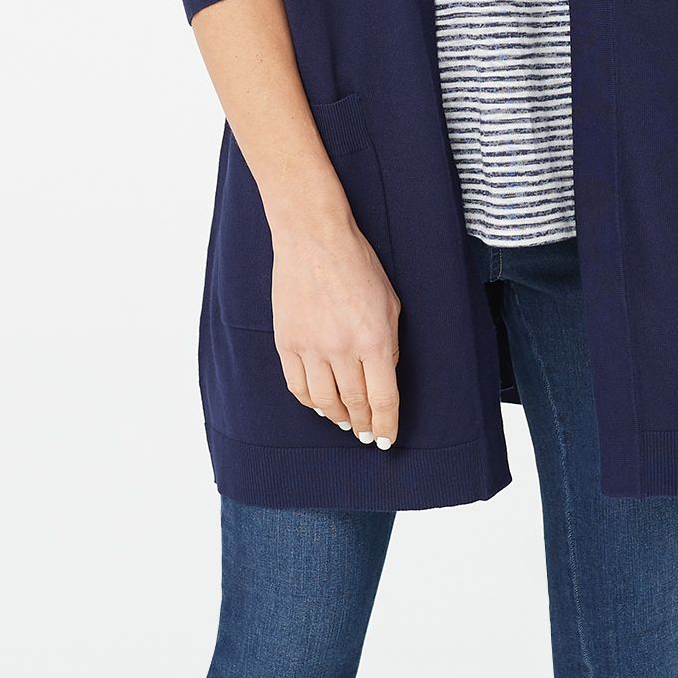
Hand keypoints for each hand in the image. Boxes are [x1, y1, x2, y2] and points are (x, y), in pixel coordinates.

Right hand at [269, 212, 402, 447]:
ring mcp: (311, 347)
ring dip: (338, 417)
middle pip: (354, 403)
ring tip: (346, 423)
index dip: (386, 424)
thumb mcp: (390, 302)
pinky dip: (310, 402)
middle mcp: (342, 349)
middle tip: (367, 434)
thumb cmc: (357, 264)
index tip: (386, 439)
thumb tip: (384, 376)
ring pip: (324, 401)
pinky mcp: (287, 343)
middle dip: (364, 424)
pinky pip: (297, 386)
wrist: (313, 238)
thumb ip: (390, 342)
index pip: (383, 398)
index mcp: (374, 339)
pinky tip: (319, 404)